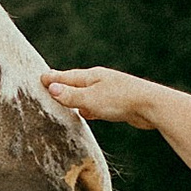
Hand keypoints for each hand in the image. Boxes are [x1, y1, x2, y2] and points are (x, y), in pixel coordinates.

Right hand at [41, 65, 160, 128]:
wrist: (151, 106)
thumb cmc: (120, 99)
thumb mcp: (90, 99)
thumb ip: (71, 95)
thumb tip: (51, 88)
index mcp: (92, 76)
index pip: (66, 76)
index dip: (52, 78)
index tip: (40, 78)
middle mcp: (100, 81)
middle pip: (76, 83)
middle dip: (62, 85)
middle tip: (49, 84)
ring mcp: (109, 91)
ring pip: (86, 94)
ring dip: (75, 97)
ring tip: (64, 100)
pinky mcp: (117, 103)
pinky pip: (96, 104)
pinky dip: (88, 107)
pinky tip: (86, 113)